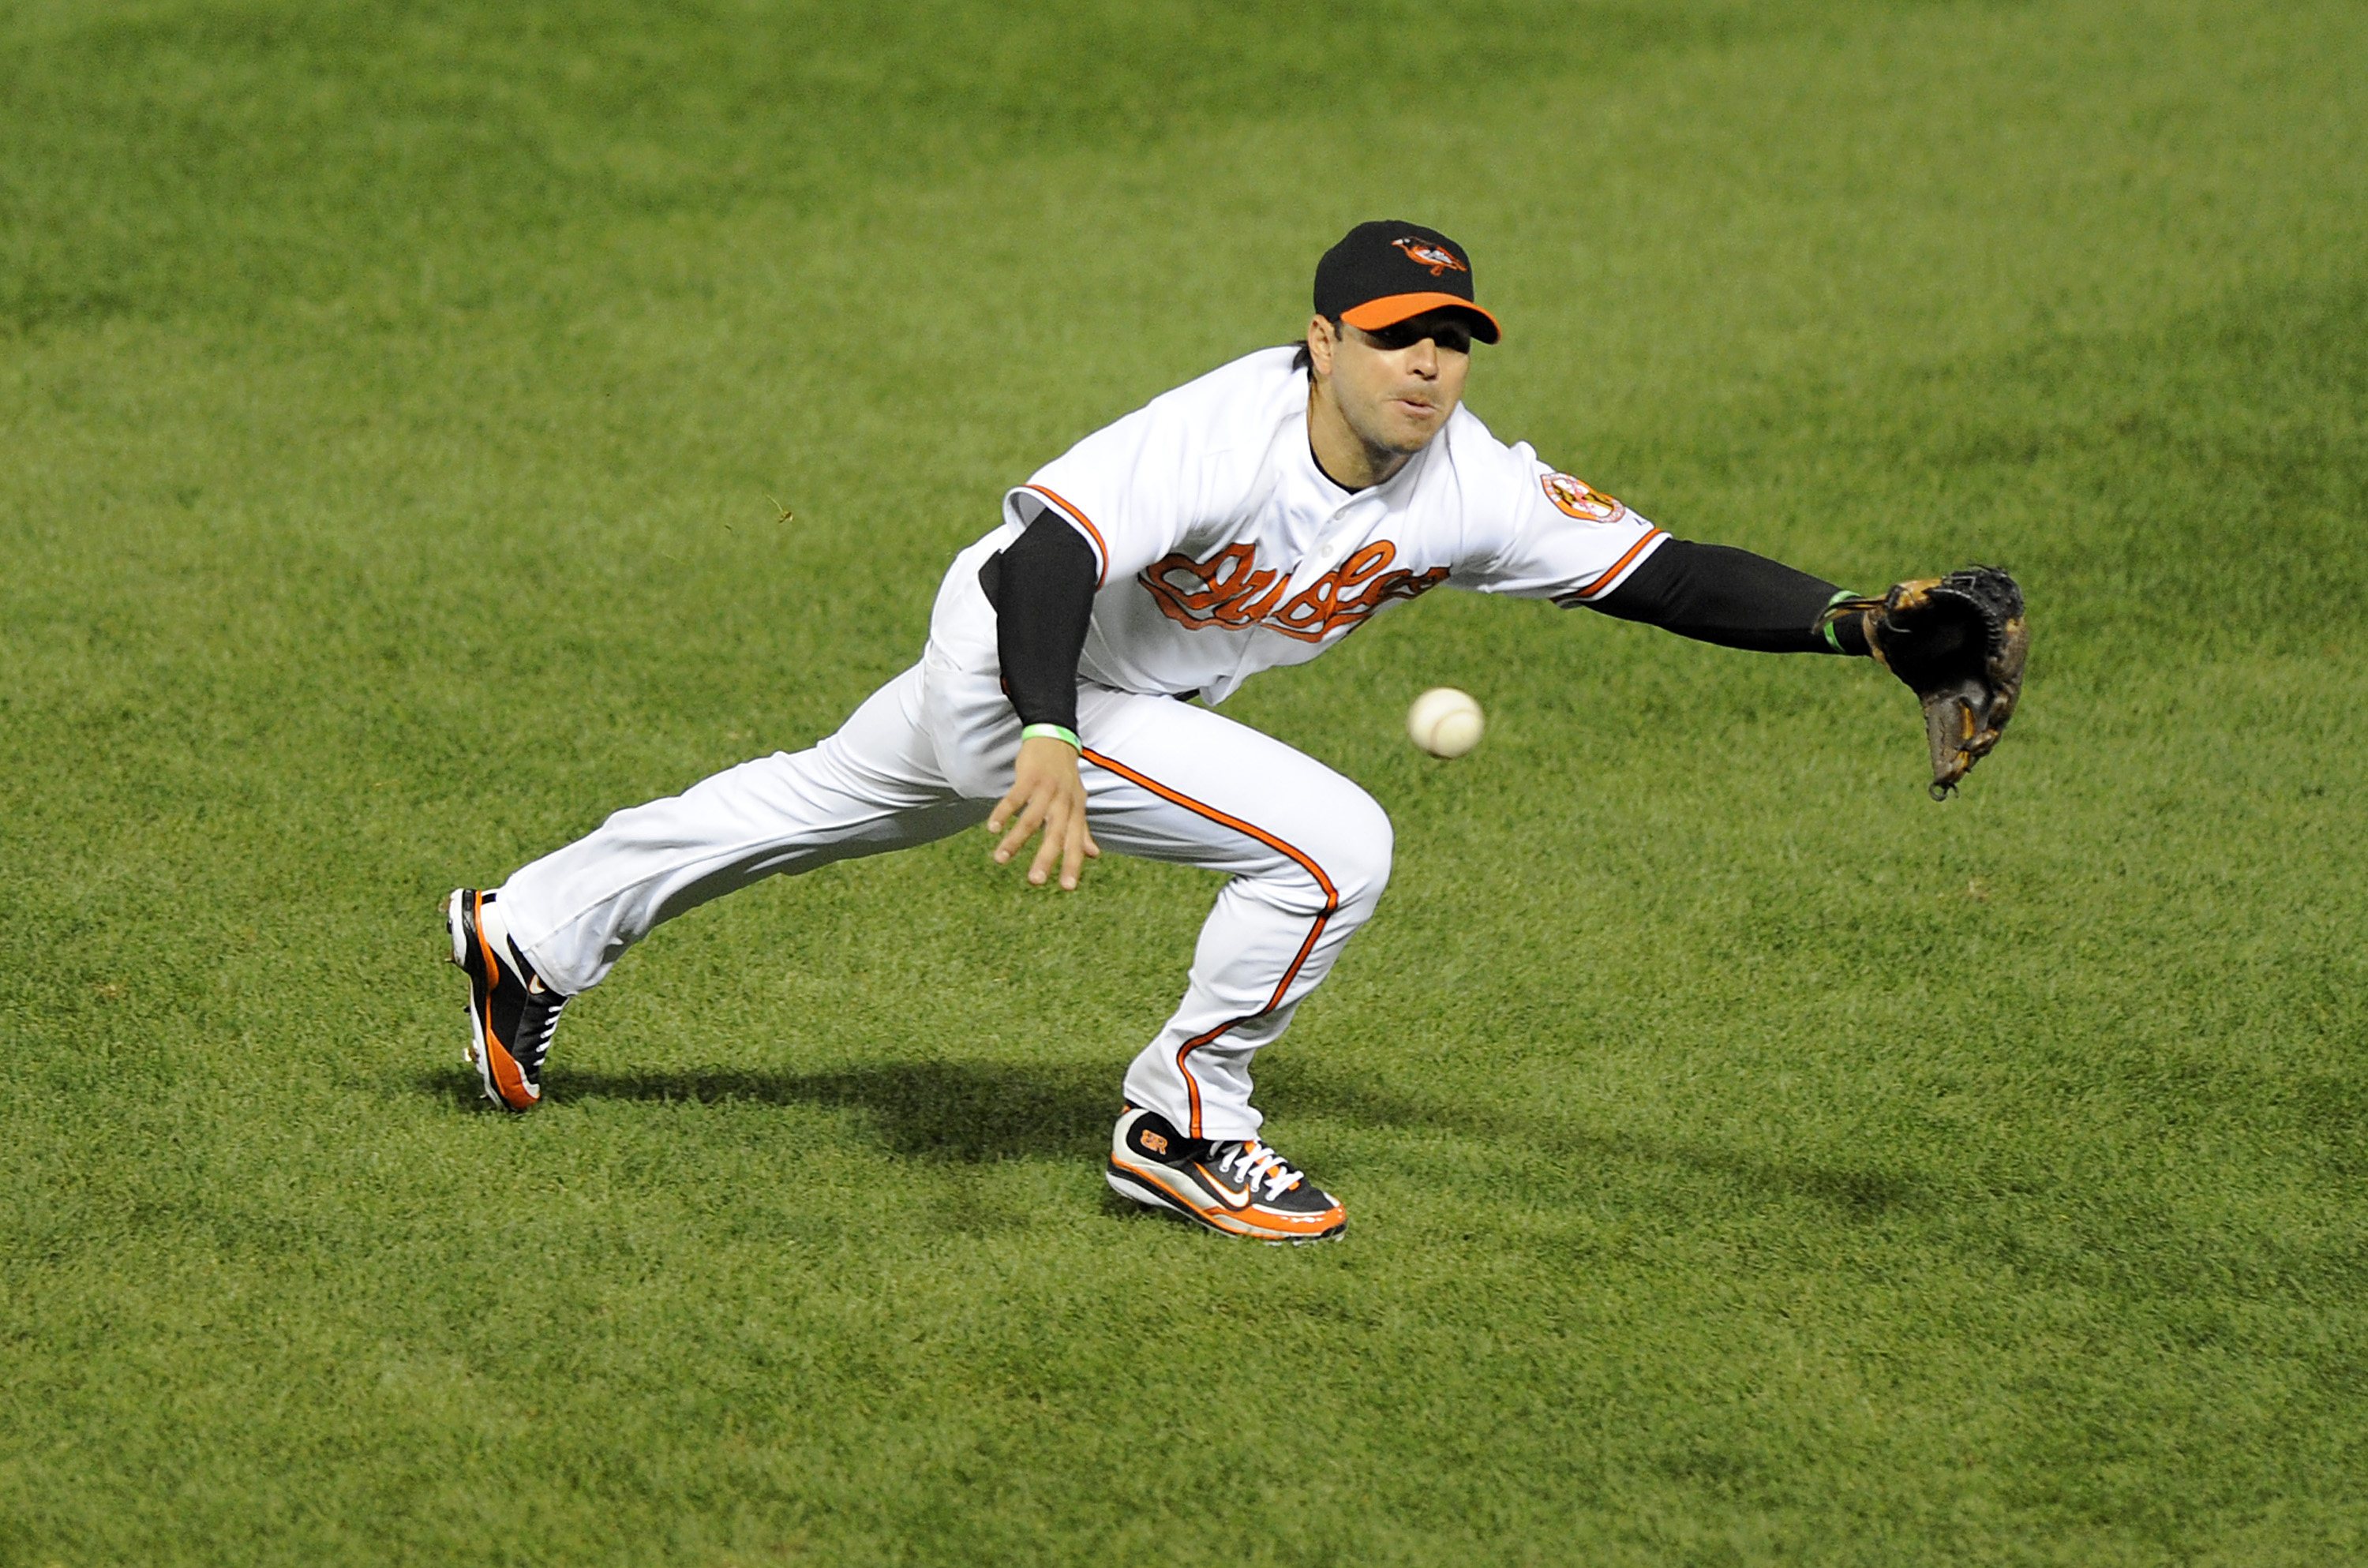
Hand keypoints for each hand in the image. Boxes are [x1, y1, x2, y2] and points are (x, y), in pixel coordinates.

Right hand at [987, 735, 1100, 889]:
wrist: (1056, 739)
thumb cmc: (1066, 776)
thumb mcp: (1078, 802)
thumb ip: (1082, 829)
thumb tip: (1094, 855)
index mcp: (1076, 811)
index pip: (1075, 842)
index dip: (1072, 864)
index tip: (1067, 888)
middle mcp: (1063, 802)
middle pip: (1055, 834)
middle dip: (1045, 859)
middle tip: (1034, 881)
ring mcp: (1046, 789)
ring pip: (1030, 819)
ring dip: (1015, 840)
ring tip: (1000, 859)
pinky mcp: (1029, 777)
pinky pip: (1014, 798)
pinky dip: (1003, 813)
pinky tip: (993, 828)